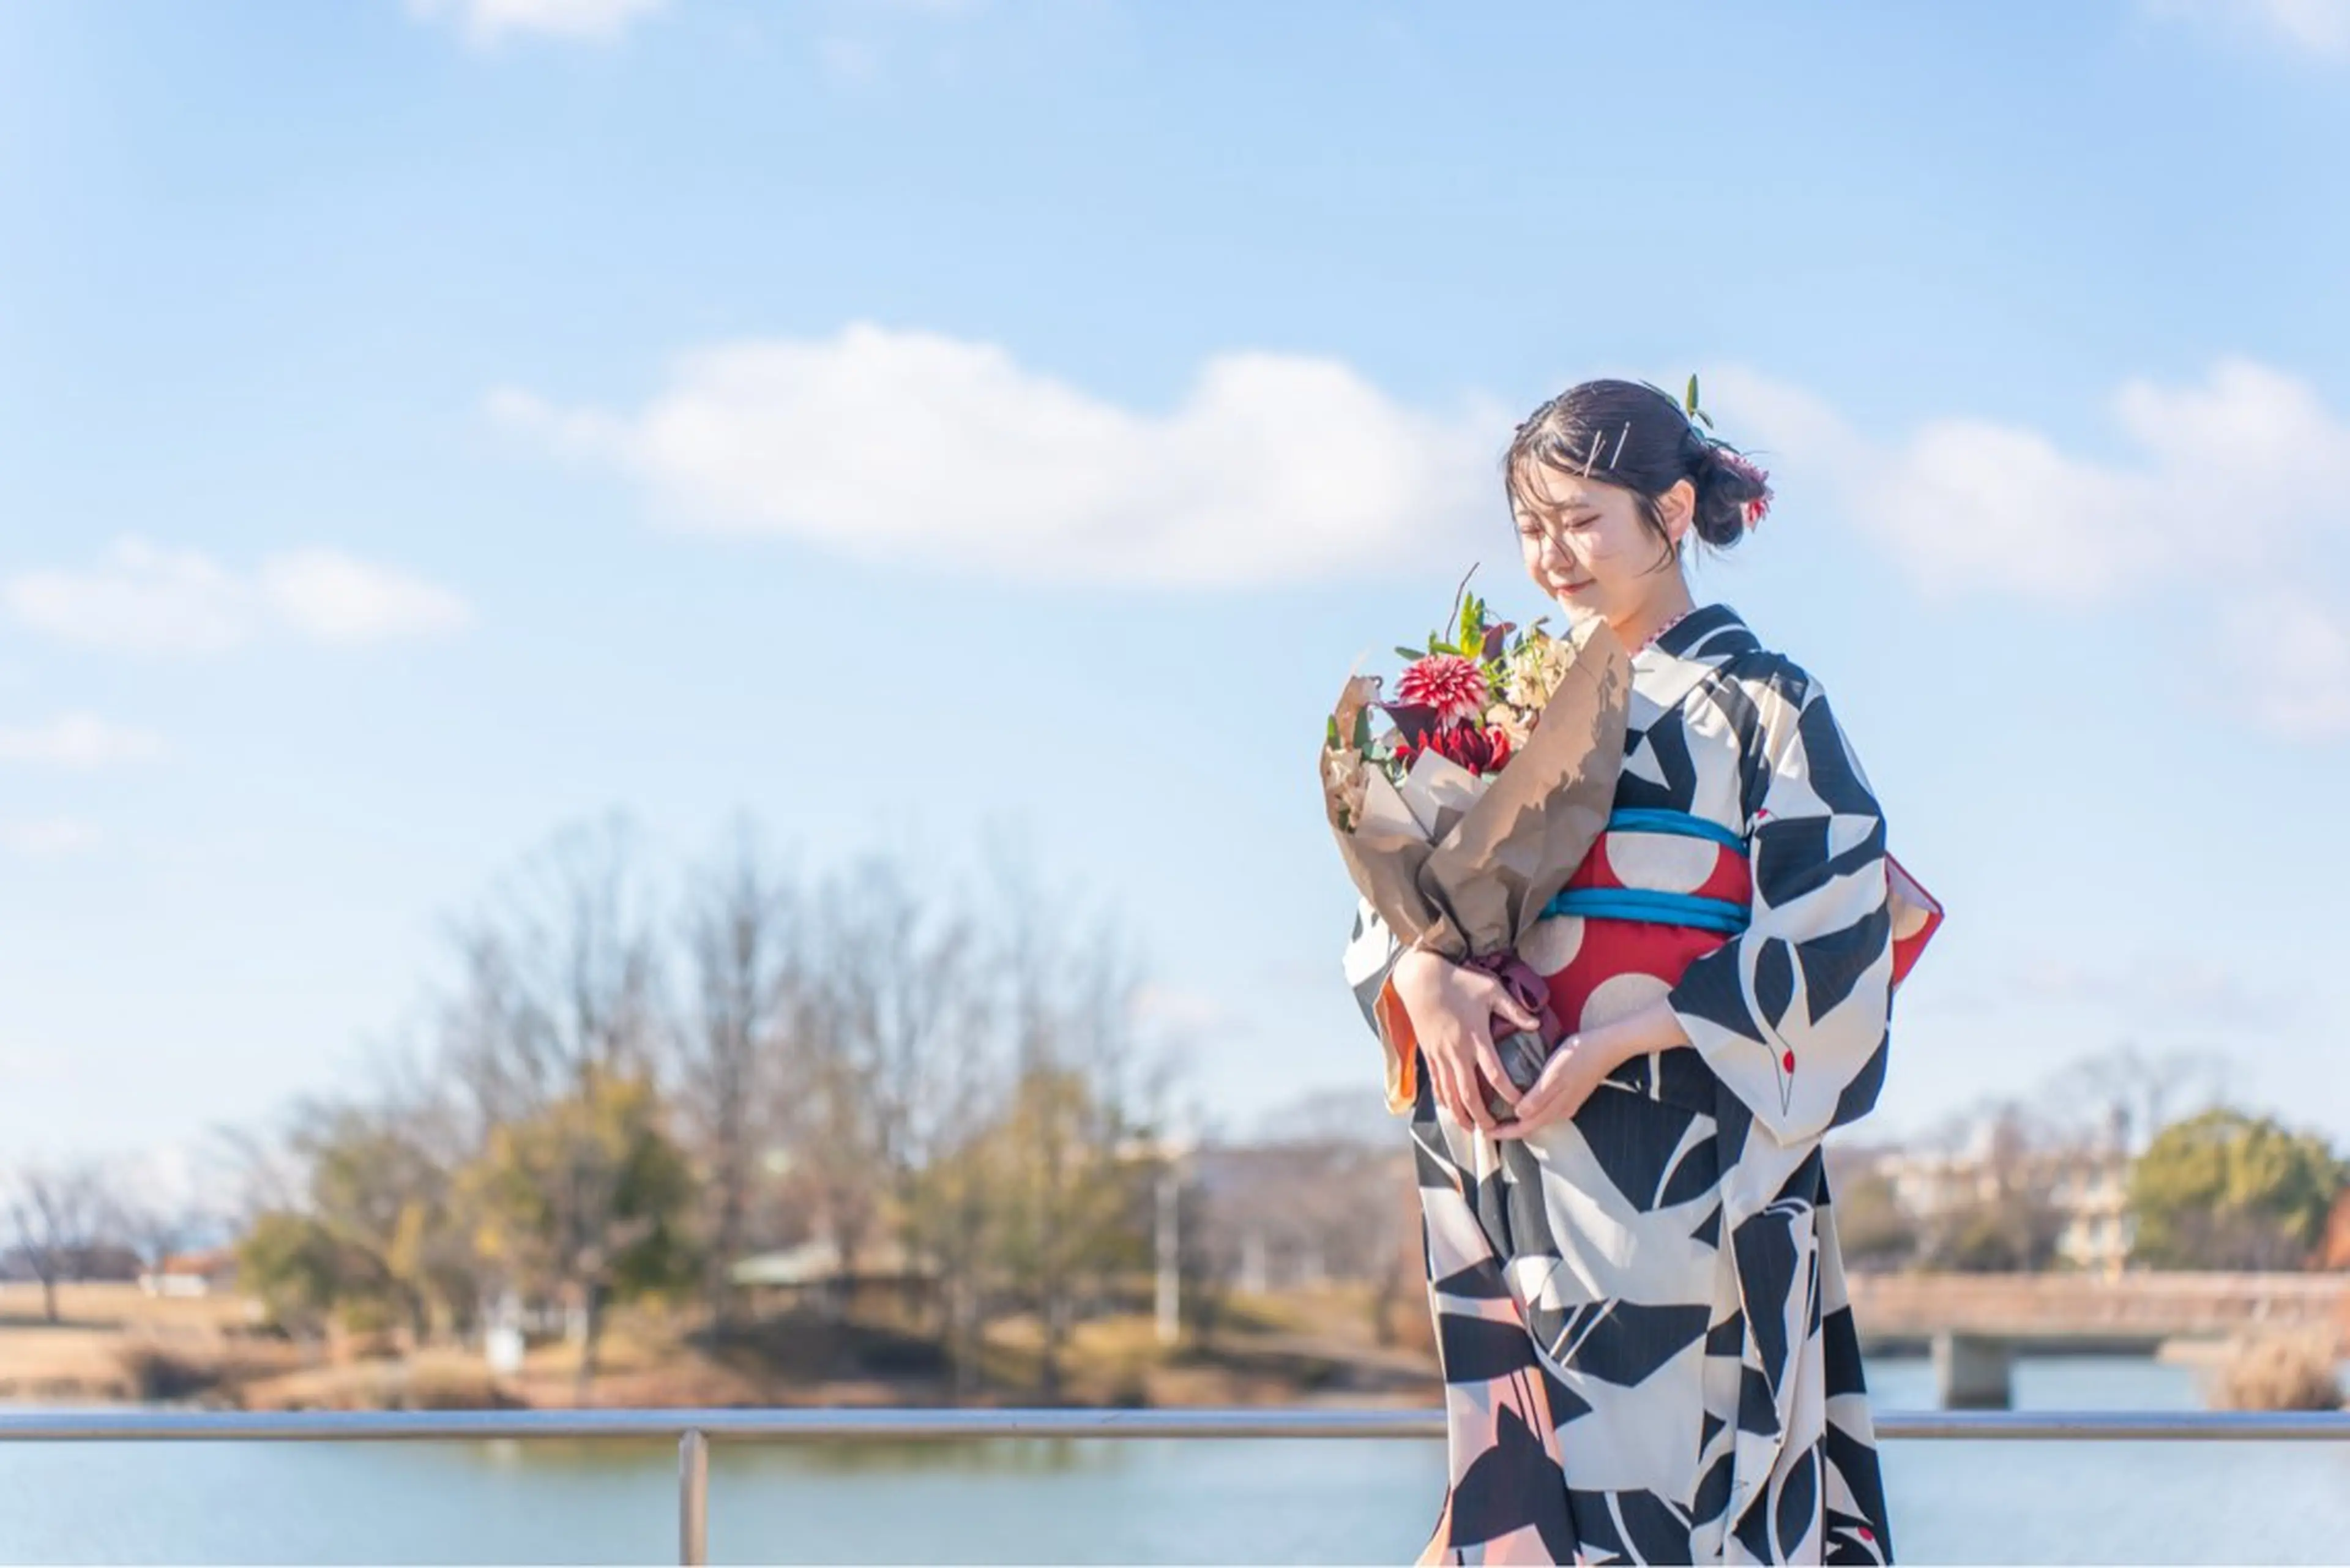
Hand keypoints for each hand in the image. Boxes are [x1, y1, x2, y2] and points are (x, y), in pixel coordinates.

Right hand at [1390, 947, 1541, 1133]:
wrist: (1421, 979)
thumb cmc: (1458, 982)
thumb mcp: (1490, 990)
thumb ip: (1514, 1009)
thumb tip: (1536, 1023)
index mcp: (1476, 1038)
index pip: (1495, 1074)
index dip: (1508, 1092)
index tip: (1519, 1104)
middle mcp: (1457, 1052)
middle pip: (1469, 1094)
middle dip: (1481, 1116)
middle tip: (1493, 1129)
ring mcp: (1440, 1055)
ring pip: (1449, 1094)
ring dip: (1460, 1114)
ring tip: (1471, 1128)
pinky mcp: (1428, 1053)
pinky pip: (1435, 1083)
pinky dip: (1443, 1099)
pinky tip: (1449, 1108)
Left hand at [1491, 1026, 1633, 1138]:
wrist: (1606, 1047)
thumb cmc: (1578, 1056)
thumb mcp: (1554, 1075)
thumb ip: (1538, 1098)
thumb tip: (1519, 1115)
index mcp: (1556, 1108)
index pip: (1524, 1128)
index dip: (1503, 1132)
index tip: (1484, 1133)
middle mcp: (1561, 1111)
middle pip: (1529, 1127)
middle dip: (1507, 1130)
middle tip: (1486, 1127)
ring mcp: (1567, 1103)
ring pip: (1537, 1120)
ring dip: (1518, 1122)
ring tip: (1499, 1117)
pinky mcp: (1570, 1094)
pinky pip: (1546, 1110)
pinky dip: (1530, 1111)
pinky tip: (1522, 1103)